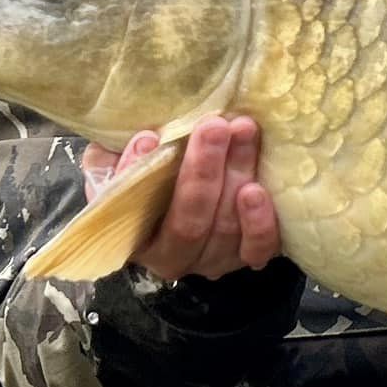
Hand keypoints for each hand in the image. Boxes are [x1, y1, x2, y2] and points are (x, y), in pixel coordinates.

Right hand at [82, 114, 280, 281]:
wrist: (191, 184)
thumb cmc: (153, 174)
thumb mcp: (126, 164)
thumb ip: (126, 158)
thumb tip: (146, 140)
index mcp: (136, 238)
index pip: (133, 212)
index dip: (139, 175)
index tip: (147, 139)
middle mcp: (175, 257)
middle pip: (189, 223)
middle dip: (203, 172)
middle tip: (214, 127)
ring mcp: (214, 258)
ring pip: (225, 226)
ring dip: (237, 174)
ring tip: (243, 131)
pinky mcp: (248, 253)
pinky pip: (257, 247)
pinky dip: (260, 222)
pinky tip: (259, 190)